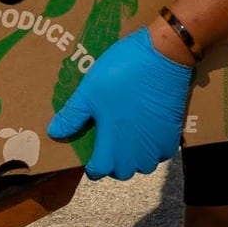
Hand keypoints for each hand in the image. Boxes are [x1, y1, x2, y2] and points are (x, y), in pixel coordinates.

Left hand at [46, 28, 192, 180]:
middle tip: (107, 145)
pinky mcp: (173, 131)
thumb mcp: (90, 90)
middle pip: (123, 172)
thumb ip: (72, 115)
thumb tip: (54, 133)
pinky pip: (163, 153)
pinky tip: (147, 135)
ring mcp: (158, 142)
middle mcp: (137, 150)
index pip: (100, 170)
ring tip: (127, 142)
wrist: (163, 55)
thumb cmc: (123, 72)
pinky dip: (154, 150)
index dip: (92, 166)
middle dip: (113, 164)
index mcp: (114, 143)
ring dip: (134, 159)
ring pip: (145, 165)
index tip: (90, 157)